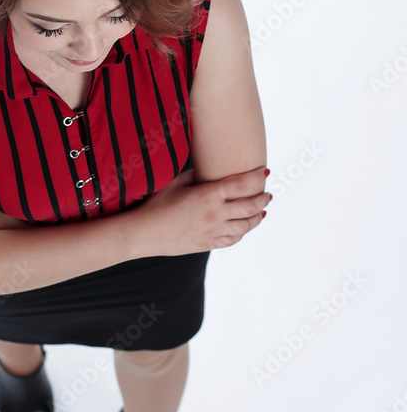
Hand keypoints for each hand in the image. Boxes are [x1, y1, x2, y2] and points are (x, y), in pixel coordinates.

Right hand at [134, 165, 269, 254]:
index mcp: (208, 195)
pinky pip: (232, 240)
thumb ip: (194, 175)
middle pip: (250, 207)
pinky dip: (241, 233)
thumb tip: (205, 167)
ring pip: (245, 226)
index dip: (256, 176)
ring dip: (257, 218)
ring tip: (262, 212)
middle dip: (262, 200)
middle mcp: (215, 214)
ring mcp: (213, 231)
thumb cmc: (155, 205)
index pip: (241, 184)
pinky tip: (243, 228)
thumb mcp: (174, 183)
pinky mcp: (207, 244)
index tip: (265, 171)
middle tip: (267, 195)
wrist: (143, 233)